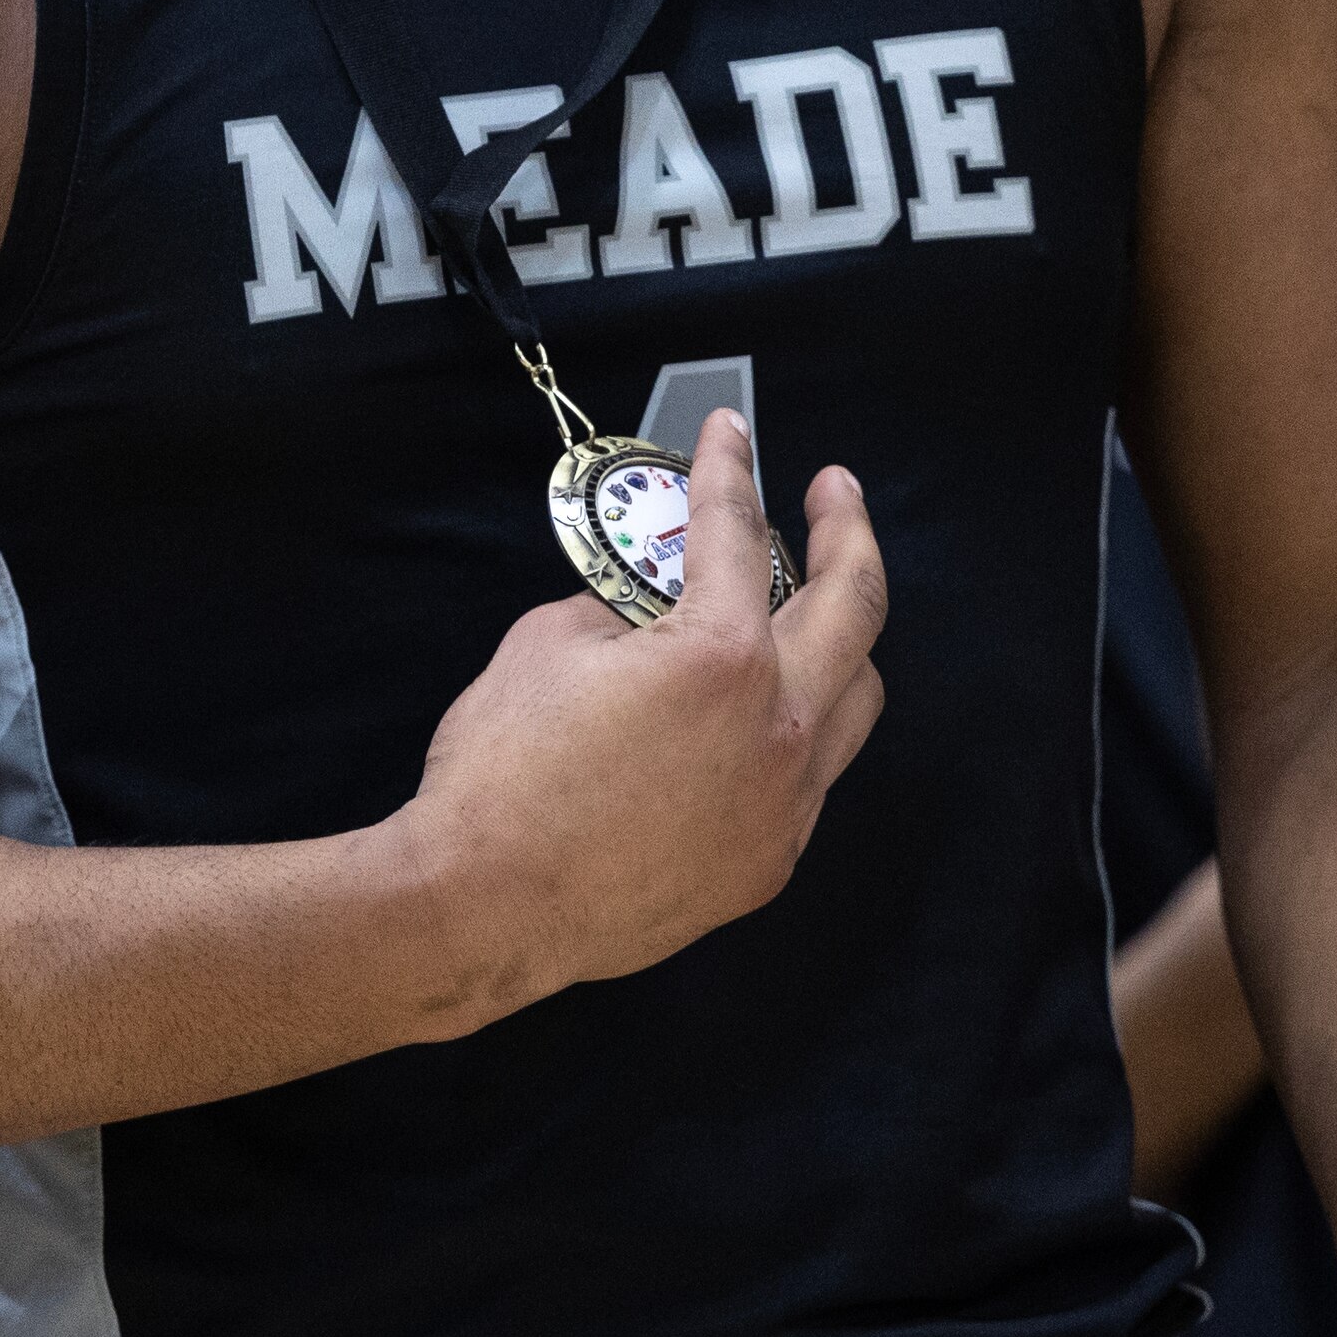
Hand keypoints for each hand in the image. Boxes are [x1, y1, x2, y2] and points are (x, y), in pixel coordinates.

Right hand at [396, 413, 888, 1011]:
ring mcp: (784, 804)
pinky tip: (752, 716)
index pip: (739, 533)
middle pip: (854, 608)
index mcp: (723, 657)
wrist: (483, 906)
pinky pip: (809, 776)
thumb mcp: (548, 644)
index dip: (732, 468)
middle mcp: (779, 728)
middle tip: (833, 491)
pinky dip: (792, 728)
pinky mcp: (767, 863)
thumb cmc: (502, 772)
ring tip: (808, 605)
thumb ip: (620, 608)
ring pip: (854, 700)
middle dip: (847, 533)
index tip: (733, 431)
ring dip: (837, 639)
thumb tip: (648, 605)